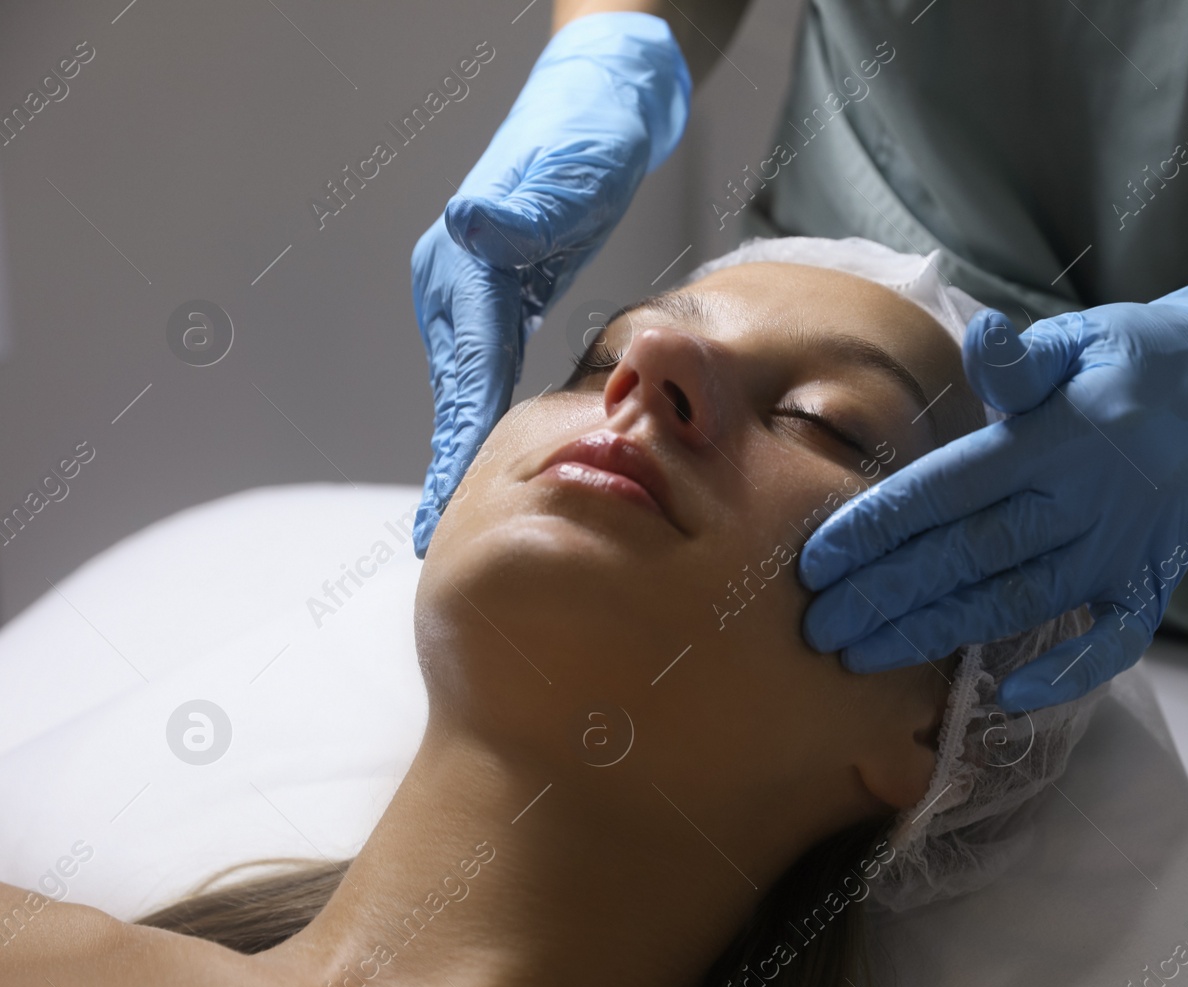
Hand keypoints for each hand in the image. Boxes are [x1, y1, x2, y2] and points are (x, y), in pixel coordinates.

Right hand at [411, 12, 690, 555]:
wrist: (600, 95)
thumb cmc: (588, 134)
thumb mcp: (568, 169)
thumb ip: (526, 209)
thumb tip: (476, 226)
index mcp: (468, 264)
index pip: (466, 372)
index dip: (456, 444)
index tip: (442, 509)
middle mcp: (459, 280)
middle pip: (457, 388)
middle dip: (449, 463)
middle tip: (435, 538)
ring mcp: (477, 286)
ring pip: (469, 382)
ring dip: (464, 446)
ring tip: (456, 517)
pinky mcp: (502, 289)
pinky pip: (489, 365)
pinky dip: (487, 413)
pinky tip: (493, 452)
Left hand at [796, 251, 1187, 710]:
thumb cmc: (1138, 357)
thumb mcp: (1079, 340)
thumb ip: (1020, 362)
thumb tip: (979, 339)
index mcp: (1058, 436)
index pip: (948, 489)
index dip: (878, 527)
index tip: (816, 561)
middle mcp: (1090, 497)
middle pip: (969, 556)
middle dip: (886, 596)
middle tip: (819, 628)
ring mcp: (1126, 546)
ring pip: (1017, 601)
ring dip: (938, 634)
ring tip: (865, 658)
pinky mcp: (1155, 577)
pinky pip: (1114, 640)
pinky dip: (1070, 672)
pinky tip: (1010, 699)